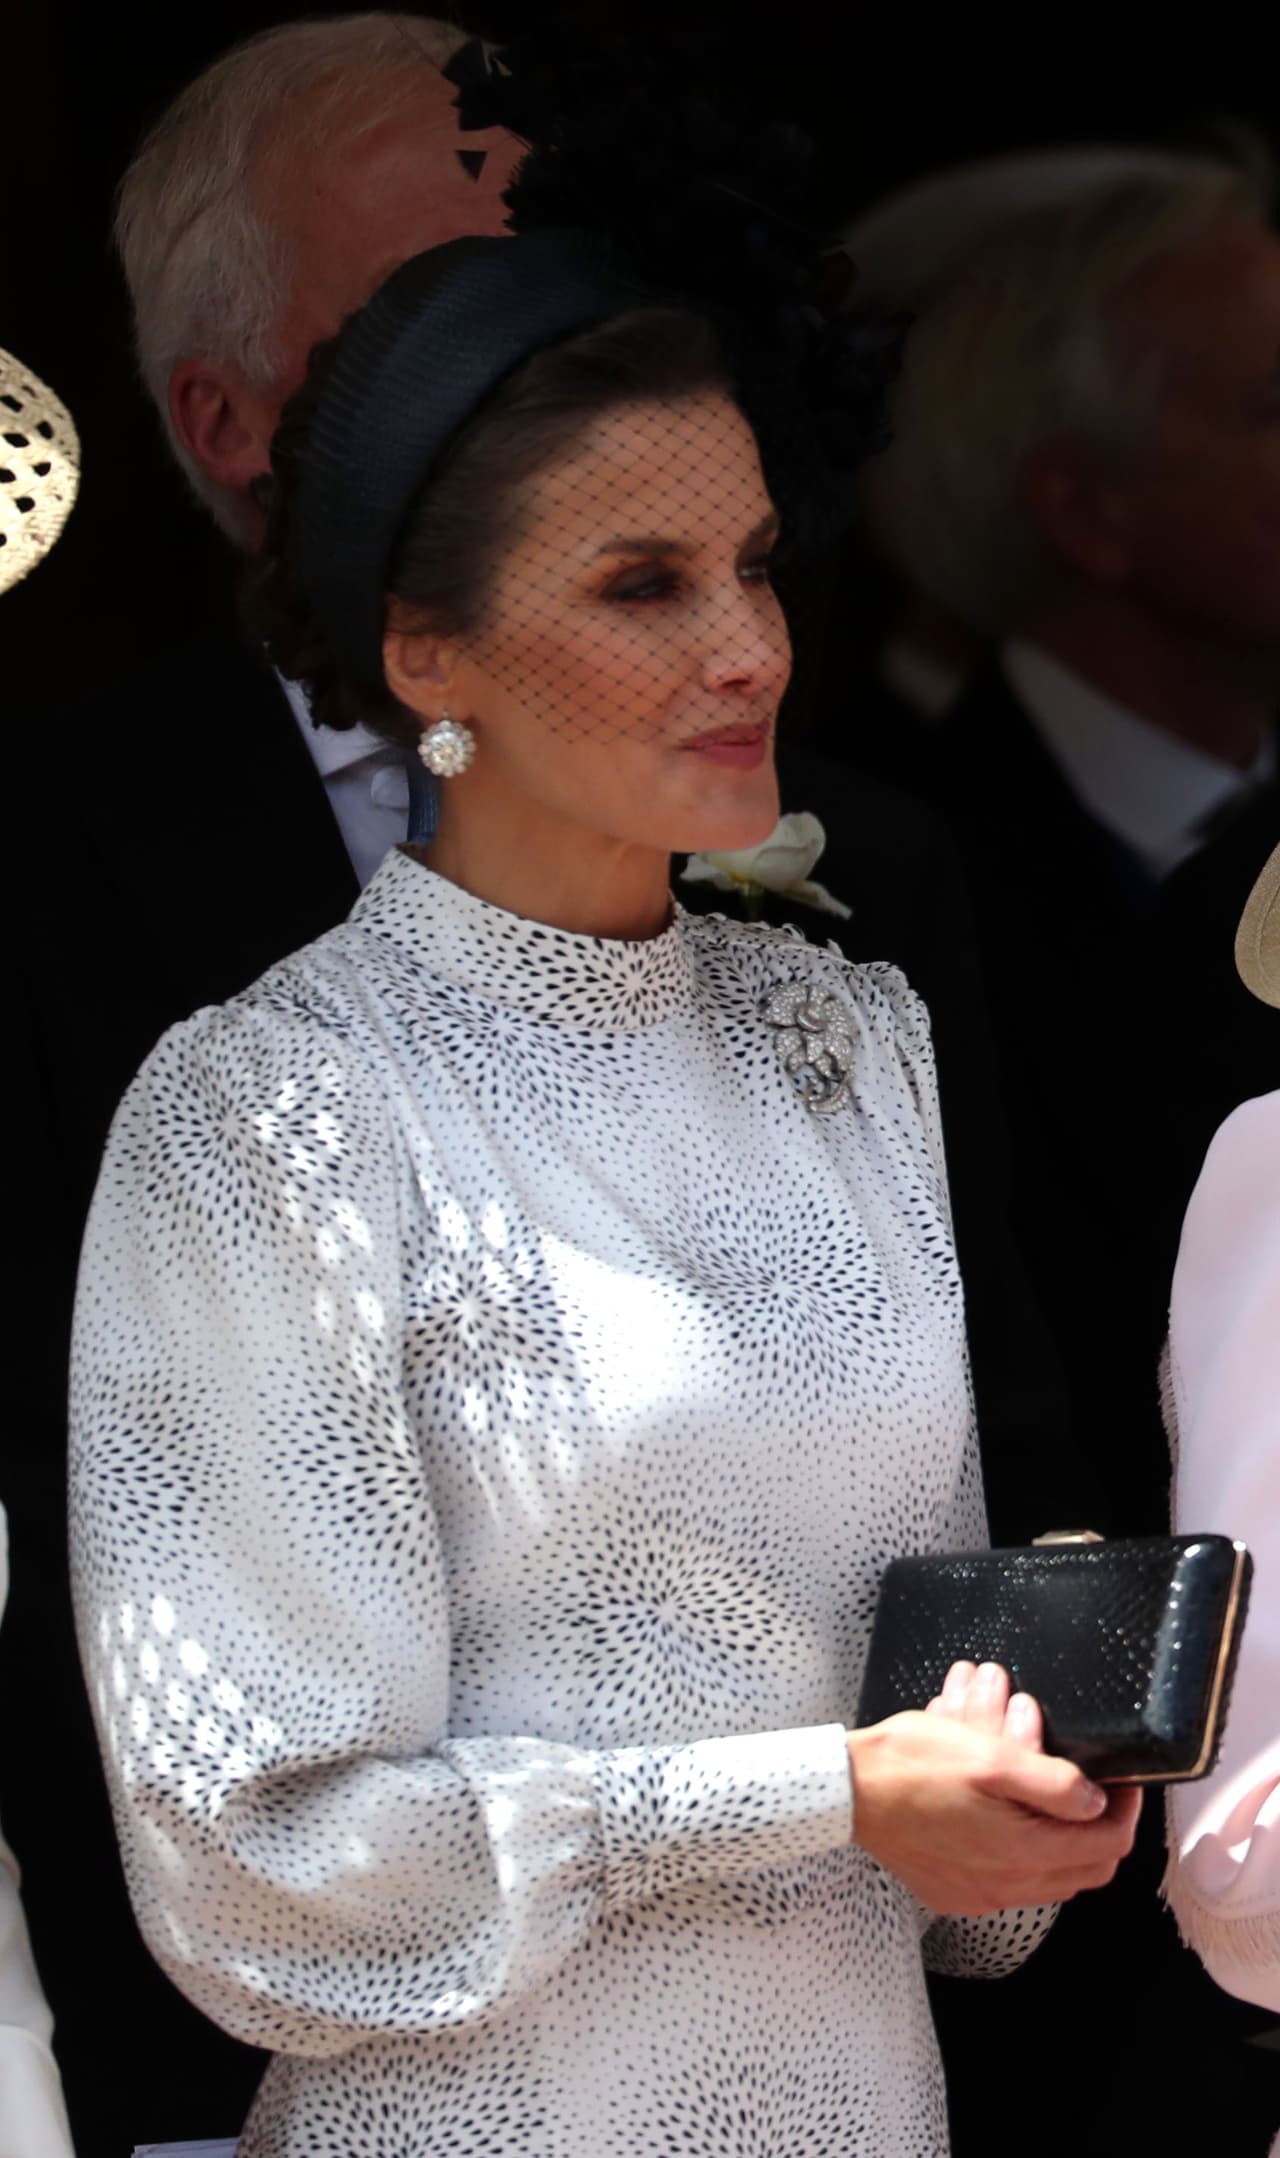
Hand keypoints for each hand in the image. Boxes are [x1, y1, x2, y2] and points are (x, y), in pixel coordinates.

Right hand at [846, 1661, 1140, 1915]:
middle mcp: (1006, 1886)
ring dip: (1059, 1837)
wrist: (848, 1792)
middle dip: (1098, 1828)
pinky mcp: (955, 1893)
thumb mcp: (989, 1755)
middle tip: (1093, 1790)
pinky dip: (1023, 1851)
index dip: (1124, 1811)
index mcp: (1022, 1852)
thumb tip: (1095, 1802)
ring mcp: (979, 1895)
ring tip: (1044, 1793)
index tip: (1120, 1781)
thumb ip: (1052, 1782)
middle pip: (1085, 1870)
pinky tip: (1003, 1816)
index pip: (1107, 1847)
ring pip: (1050, 1878)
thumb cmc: (911, 1765)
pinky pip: (1012, 1881)